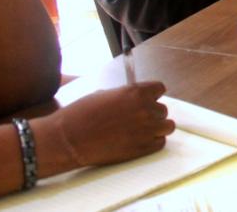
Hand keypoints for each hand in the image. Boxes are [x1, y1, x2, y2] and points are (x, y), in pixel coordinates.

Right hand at [40, 83, 173, 168]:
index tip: (147, 100)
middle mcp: (145, 109)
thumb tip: (133, 99)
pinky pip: (160, 143)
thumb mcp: (104, 95)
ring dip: (157, 128)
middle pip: (162, 110)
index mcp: (136, 92)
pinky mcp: (142, 148)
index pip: (160, 89)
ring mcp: (146, 129)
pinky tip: (140, 142)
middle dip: (151, 114)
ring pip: (167, 126)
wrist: (68, 140)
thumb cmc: (80, 114)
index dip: (152, 95)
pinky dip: (153, 142)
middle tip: (137, 120)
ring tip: (143, 131)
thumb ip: (125, 96)